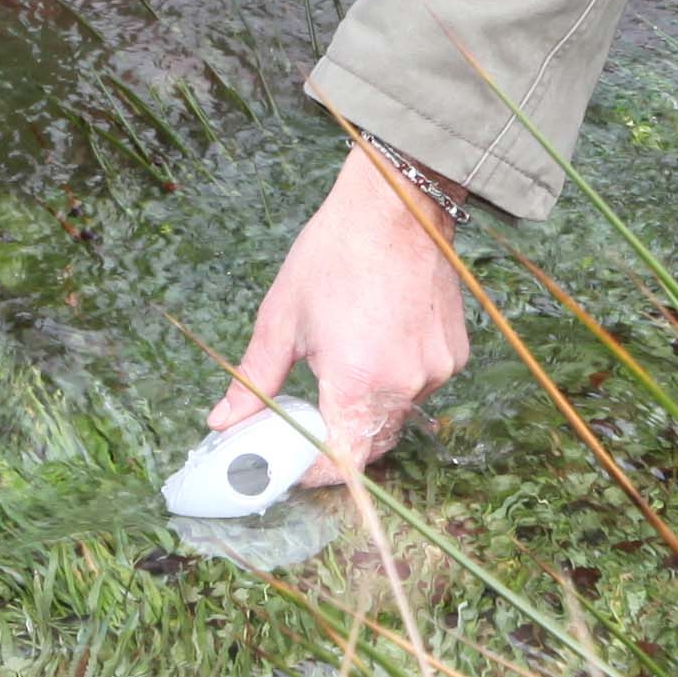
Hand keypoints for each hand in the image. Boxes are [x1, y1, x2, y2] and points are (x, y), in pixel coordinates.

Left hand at [214, 140, 476, 471]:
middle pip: (369, 443)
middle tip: (310, 414)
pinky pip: (420, 386)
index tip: (292, 465)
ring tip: (344, 363)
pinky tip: (378, 341)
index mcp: (357, 381)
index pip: (339, 463)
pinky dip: (396, 379)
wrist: (397, 204)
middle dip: (338, 439)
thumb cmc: (336, 253)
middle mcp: (404, 384)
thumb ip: (254, 381)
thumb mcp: (281, 318)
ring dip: (368, 406)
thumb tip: (223, 421)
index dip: (313, 472)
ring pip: (396, 415)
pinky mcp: (454, 354)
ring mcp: (435, 370)